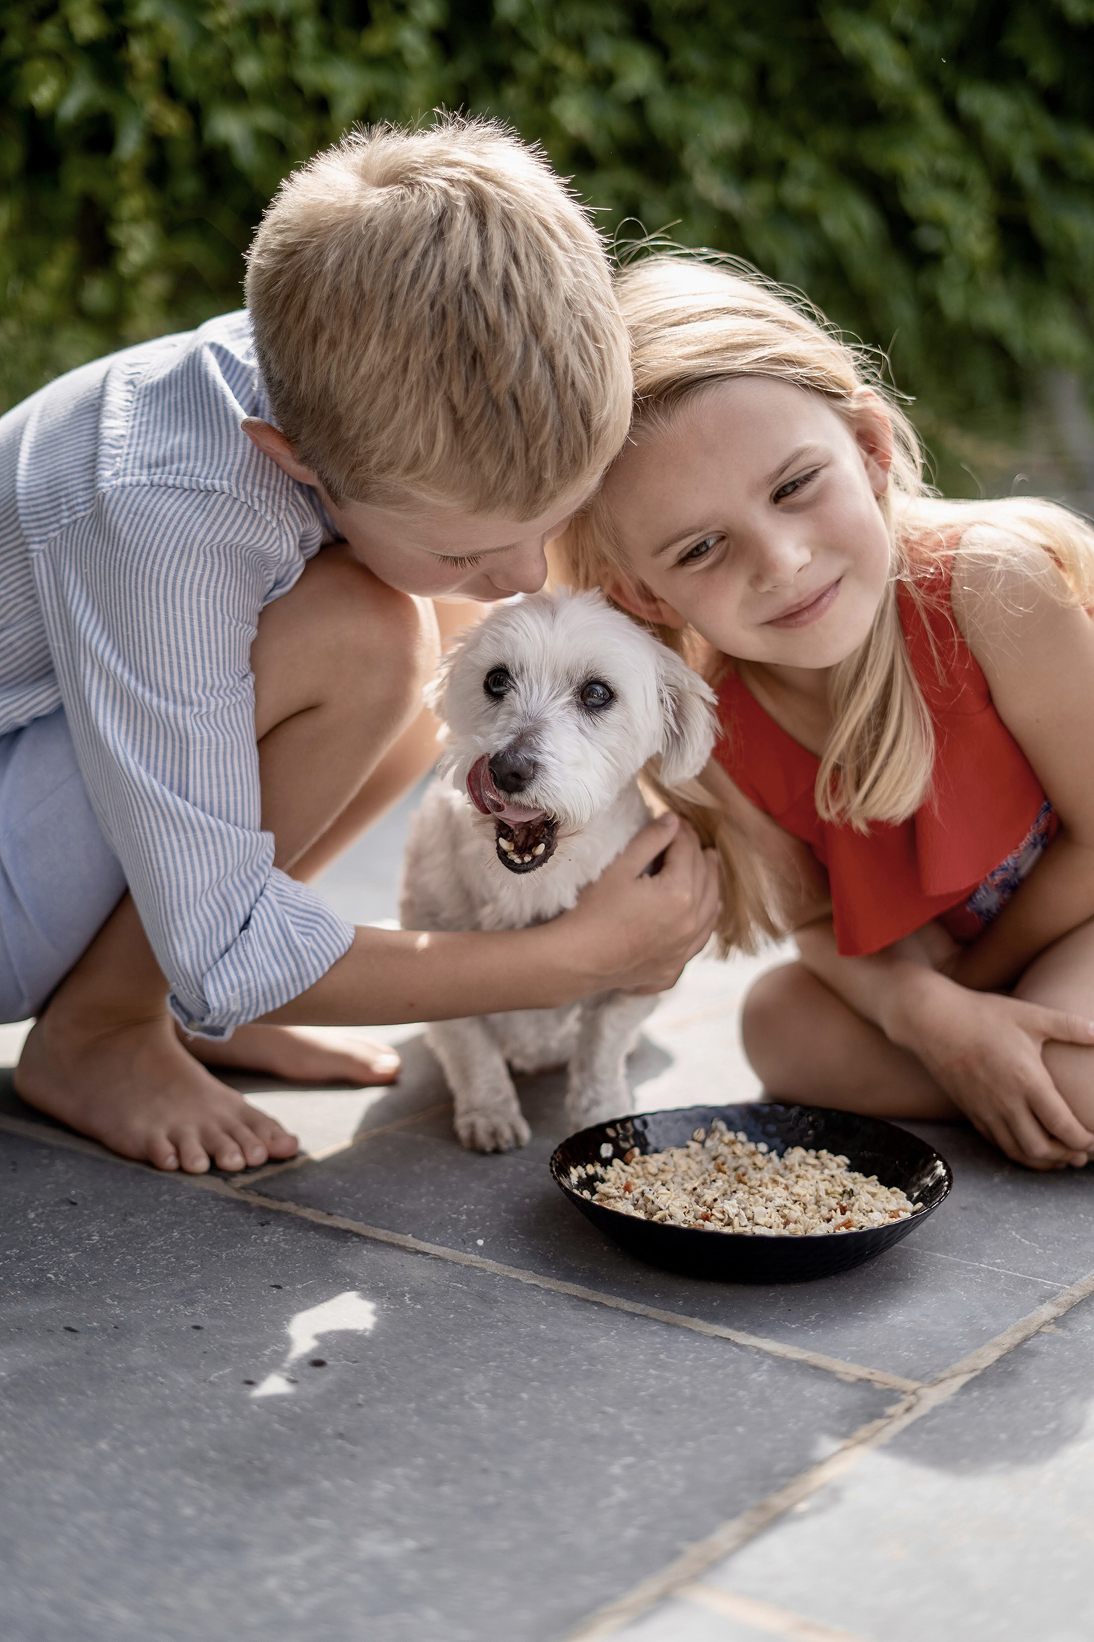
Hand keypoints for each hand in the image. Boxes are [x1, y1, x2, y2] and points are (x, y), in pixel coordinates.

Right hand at [560, 813, 719, 995]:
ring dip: (711, 882)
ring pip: (710, 908)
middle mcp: (690, 922)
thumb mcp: (619, 868)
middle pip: (704, 877)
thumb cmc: (591, 911)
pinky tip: (710, 909)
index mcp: (679, 893)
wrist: (575, 961)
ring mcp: (683, 948)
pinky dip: (707, 918)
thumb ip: (650, 840)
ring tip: (710, 863)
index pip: (688, 851)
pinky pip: (701, 938)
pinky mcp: (673, 966)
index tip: (677, 819)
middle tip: (690, 836)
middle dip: (697, 852)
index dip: (682, 831)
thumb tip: (673, 820)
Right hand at [895, 976, 1093, 1168]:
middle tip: (1083, 1154)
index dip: (1084, 1140)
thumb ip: (1068, 1025)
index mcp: (1026, 1080)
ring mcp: (986, 1110)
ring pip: (1019, 1152)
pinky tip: (1030, 1145)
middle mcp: (1006, 1102)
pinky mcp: (971, 1112)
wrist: (931, 1021)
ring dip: (1044, 1161)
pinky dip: (1019, 1152)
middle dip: (1067, 1157)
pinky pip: (998, 1143)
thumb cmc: (981, 1015)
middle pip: (1042, 1148)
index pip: (1062, 1125)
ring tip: (1061, 1157)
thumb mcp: (1028, 1014)